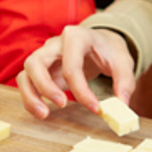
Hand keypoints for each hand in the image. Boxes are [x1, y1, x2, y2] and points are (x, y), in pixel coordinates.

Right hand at [17, 26, 135, 118]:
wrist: (101, 44)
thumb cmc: (109, 51)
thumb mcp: (123, 61)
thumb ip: (125, 81)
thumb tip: (121, 104)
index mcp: (76, 36)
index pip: (72, 64)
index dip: (81, 90)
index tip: (95, 108)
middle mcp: (55, 44)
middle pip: (36, 62)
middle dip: (45, 86)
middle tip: (61, 105)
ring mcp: (45, 56)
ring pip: (26, 72)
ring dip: (30, 95)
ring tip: (44, 114)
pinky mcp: (41, 70)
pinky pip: (27, 83)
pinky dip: (30, 98)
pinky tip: (43, 112)